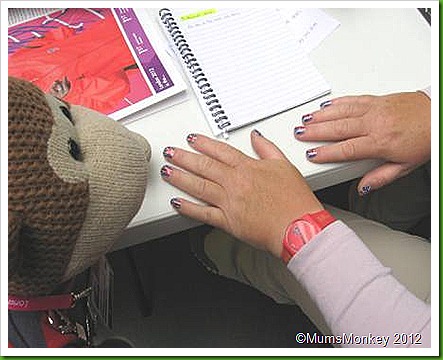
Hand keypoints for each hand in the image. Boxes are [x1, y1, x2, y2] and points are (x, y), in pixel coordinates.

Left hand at [161, 131, 322, 257]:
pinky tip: (177, 202)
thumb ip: (267, 149)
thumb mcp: (285, 165)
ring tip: (168, 170)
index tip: (192, 139)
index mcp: (248, 168)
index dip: (203, 144)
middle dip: (184, 157)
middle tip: (171, 152)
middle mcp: (235, 183)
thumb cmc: (295, 200)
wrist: (298, 226)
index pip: (220, 151)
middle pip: (204, 166)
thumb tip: (256, 136)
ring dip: (181, 177)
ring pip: (199, 186)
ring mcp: (229, 202)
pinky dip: (189, 208)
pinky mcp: (228, 221)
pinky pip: (203, 213)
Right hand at [295, 92, 430, 193]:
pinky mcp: (378, 100)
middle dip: (315, 131)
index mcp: (380, 142)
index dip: (326, 152)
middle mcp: (375, 123)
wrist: (439, 116)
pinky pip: (353, 100)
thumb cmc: (425, 140)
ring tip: (305, 119)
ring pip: (342, 111)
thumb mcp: (406, 166)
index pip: (346, 149)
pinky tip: (326, 105)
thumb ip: (381, 177)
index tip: (311, 155)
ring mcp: (375, 109)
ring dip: (321, 115)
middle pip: (338, 128)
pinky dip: (337, 102)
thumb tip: (362, 188)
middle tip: (299, 133)